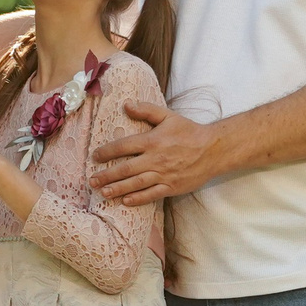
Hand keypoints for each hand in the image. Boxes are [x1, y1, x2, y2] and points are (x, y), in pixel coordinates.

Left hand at [90, 100, 223, 205]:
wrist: (213, 150)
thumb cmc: (189, 132)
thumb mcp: (168, 116)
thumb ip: (146, 110)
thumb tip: (126, 104)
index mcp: (152, 140)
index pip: (123, 146)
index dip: (107, 152)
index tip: (95, 157)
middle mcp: (155, 159)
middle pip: (125, 169)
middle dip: (106, 175)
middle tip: (92, 181)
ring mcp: (163, 174)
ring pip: (135, 184)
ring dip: (117, 189)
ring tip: (103, 192)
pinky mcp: (171, 186)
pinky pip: (152, 195)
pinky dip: (138, 199)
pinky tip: (125, 201)